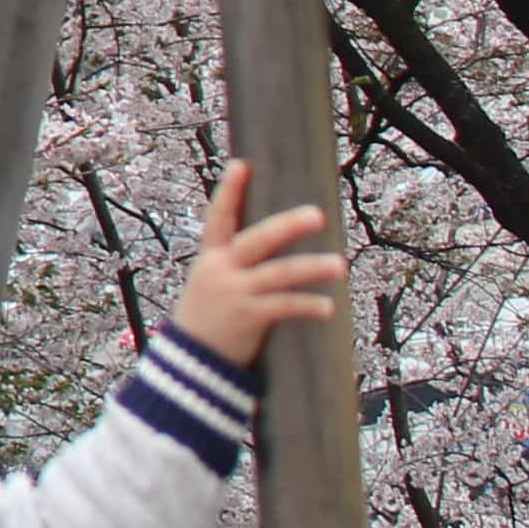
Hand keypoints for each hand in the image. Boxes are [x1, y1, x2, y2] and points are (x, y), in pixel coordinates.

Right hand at [172, 162, 346, 368]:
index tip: (242, 165)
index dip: (229, 191)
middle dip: (287, 226)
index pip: (218, 218)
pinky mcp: (247, 317)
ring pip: (279, 274)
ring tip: (339, 265)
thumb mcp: (211, 285)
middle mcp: (221, 270)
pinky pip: (285, 307)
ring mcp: (234, 293)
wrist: (189, 363)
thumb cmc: (207, 319)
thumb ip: (234, 266)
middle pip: (256, 240)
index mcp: (211, 258)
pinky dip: (308, 306)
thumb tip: (272, 246)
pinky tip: (328, 307)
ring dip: (311, 268)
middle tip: (317, 215)